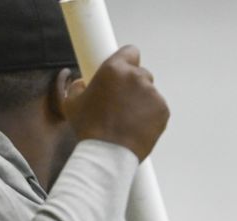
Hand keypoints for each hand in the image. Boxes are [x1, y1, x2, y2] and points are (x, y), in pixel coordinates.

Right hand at [63, 45, 168, 160]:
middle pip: (141, 73)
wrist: (109, 153)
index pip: (130, 51)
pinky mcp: (163, 111)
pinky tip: (137, 126)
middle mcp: (137, 78)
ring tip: (127, 119)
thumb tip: (82, 83)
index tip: (124, 69)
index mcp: (115, 69)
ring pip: (149, 92)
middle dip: (133, 84)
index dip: (127, 60)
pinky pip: (157, 108)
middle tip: (121, 101)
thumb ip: (78, 87)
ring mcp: (153, 94)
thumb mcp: (72, 103)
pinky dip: (151, 115)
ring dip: (141, 101)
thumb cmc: (89, 128)